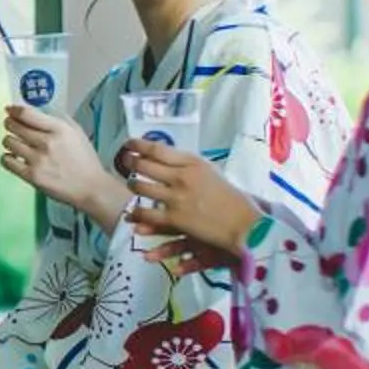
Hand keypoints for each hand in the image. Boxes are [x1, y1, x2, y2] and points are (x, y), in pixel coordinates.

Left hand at [2, 105, 131, 229]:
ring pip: (8, 142)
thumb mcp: (76, 132)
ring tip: (15, 144)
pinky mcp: (32, 176)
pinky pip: (7, 161)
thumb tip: (39, 110)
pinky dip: (7, 157)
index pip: (26, 114)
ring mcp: (38, 160)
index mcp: (59, 129)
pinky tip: (14, 158)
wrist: (91, 187)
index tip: (9, 110)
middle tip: (11, 126)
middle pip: (14, 126)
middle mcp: (47, 142)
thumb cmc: (85, 160)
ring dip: (9, 141)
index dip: (13, 110)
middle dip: (10, 124)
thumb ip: (59, 119)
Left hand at [118, 143, 259, 269]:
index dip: (139, 145)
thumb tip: (171, 160)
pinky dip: (137, 212)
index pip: (158, 149)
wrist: (244, 224)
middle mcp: (181, 177)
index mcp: (193, 163)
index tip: (130, 144)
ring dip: (133, 185)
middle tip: (124, 162)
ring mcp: (176, 198)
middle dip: (131, 162)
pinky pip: (147, 213)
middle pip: (145, 165)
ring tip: (131, 185)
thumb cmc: (232, 198)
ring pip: (141, 188)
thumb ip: (190, 166)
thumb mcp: (212, 173)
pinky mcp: (175, 218)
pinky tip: (133, 212)